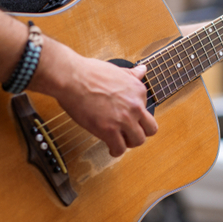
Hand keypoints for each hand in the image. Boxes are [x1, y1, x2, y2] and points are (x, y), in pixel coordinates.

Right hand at [32, 38, 157, 157]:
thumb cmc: (89, 72)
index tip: (126, 116)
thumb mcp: (117, 70)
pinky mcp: (109, 130)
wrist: (72, 78)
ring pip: (138, 141)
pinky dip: (115, 151)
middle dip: (140, 132)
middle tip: (129, 133)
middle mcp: (135, 106)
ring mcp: (124, 119)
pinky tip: (110, 148)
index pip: (146, 110)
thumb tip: (142, 70)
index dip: (135, 115)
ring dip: (129, 143)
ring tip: (119, 140)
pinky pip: (120, 148)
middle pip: (150, 129)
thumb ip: (131, 74)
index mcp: (138, 91)